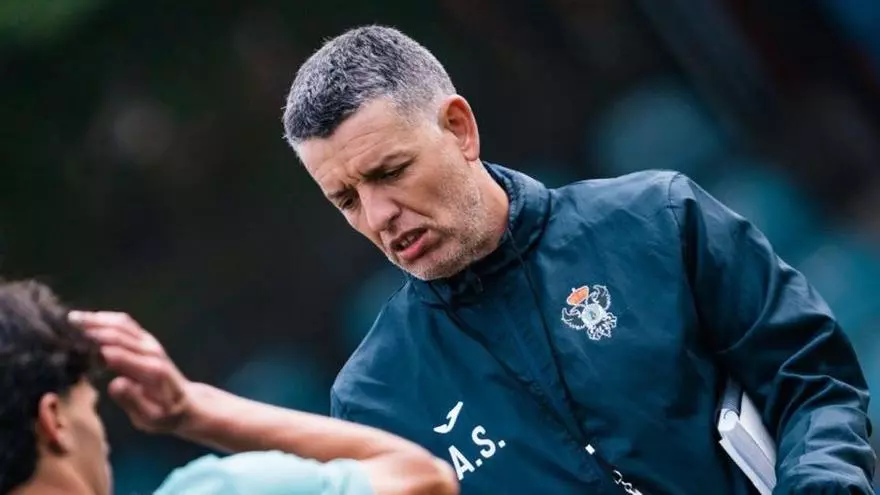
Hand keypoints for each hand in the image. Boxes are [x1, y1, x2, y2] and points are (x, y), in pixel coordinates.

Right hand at [69, 310, 192, 434]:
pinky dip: (106, 318)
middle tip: (62, 330)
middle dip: (91, 330)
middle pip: (117, 334)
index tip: (69, 346)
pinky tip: (88, 319)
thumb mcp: (149, 418)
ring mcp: (150, 343)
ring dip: (96, 320)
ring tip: (70, 320)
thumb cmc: (164, 415)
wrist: (185, 403)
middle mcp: (151, 351)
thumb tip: (115, 385)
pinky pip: (125, 323)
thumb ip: (133, 402)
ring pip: (121, 324)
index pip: (118, 355)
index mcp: (151, 371)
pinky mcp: (146, 339)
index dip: (94, 349)